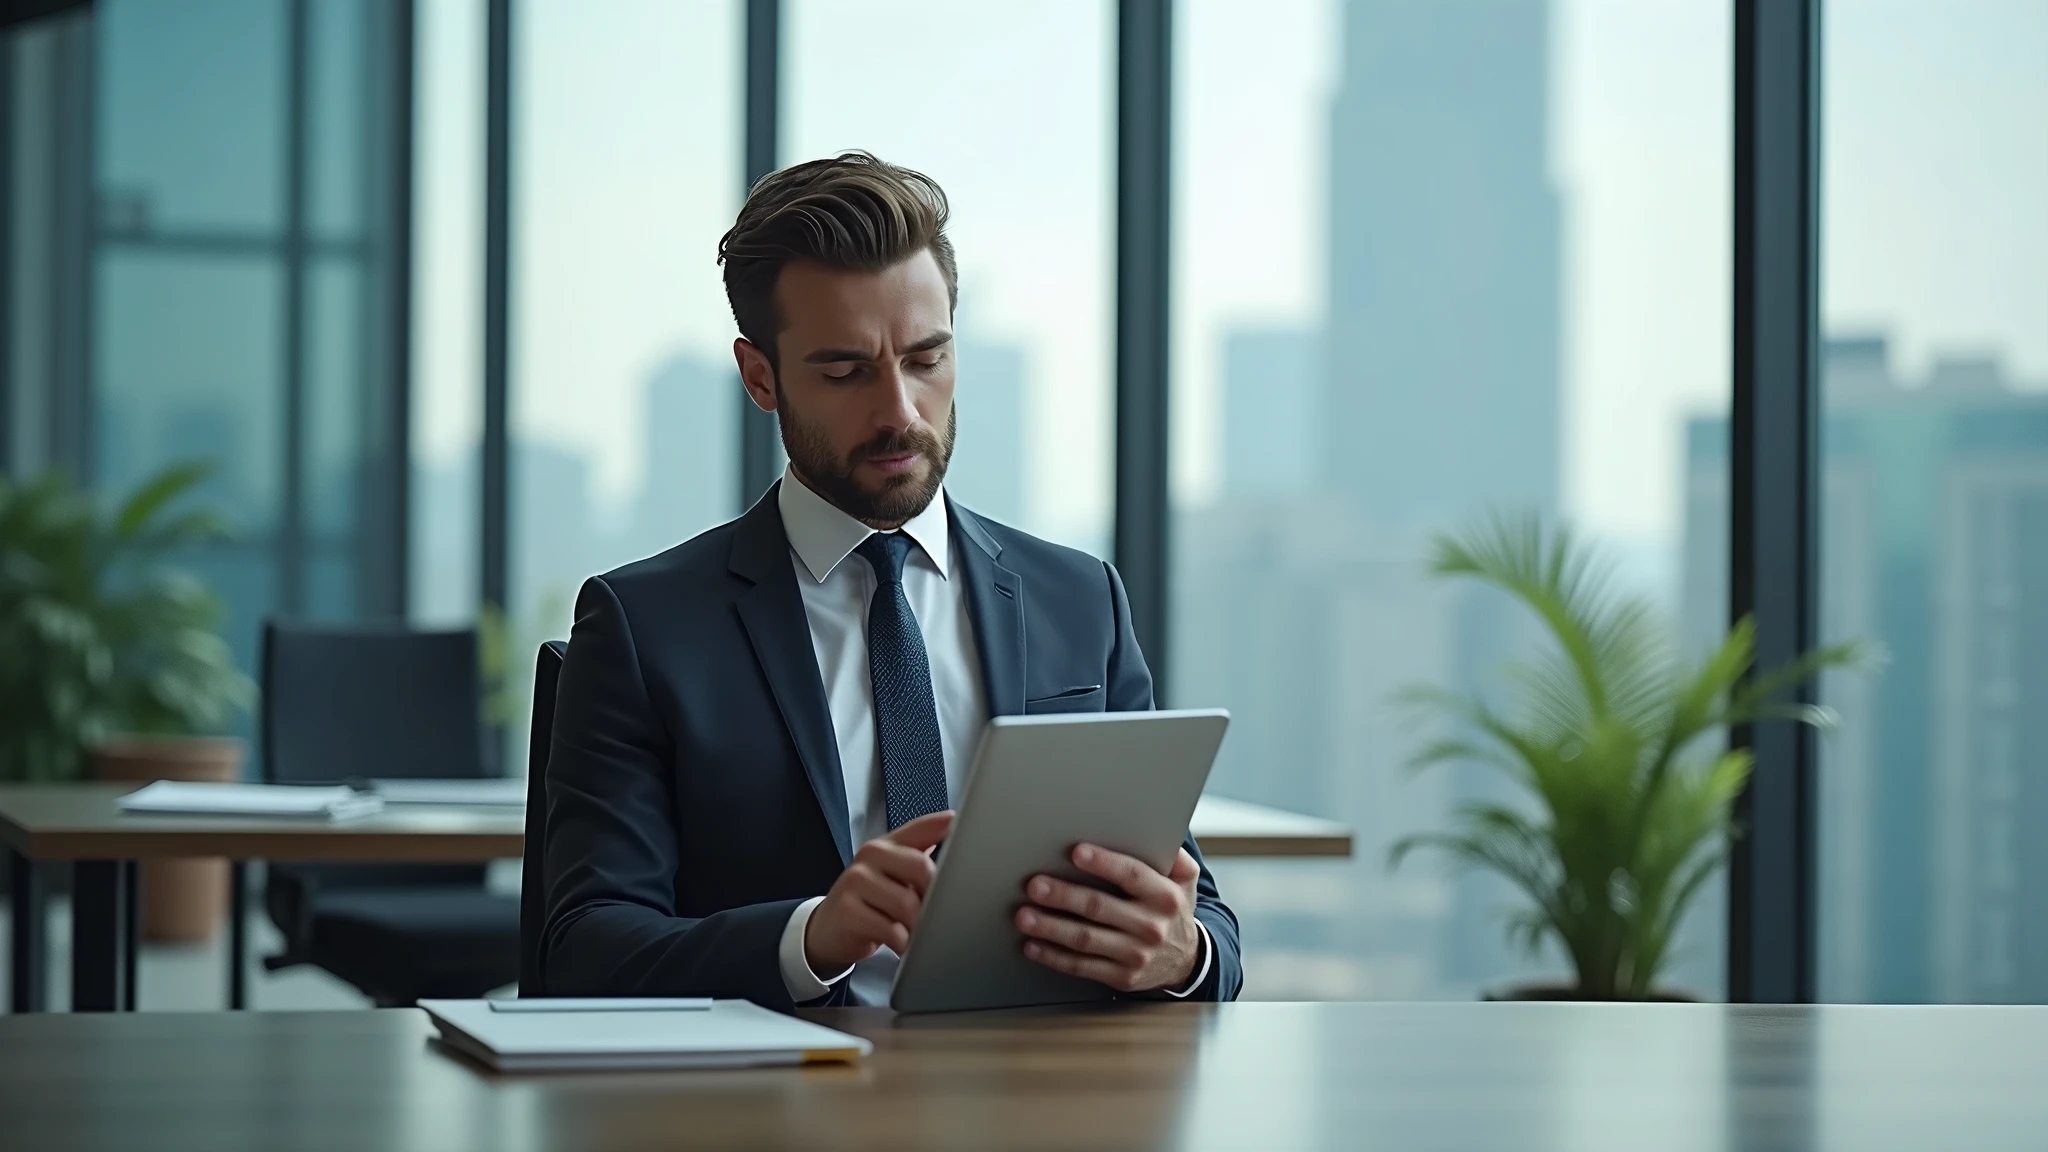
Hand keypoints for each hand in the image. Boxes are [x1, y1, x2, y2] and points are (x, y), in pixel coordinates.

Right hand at [804, 810, 953, 976]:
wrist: (829, 928)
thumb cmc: (869, 900)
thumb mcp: (893, 872)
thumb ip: (921, 849)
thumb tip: (953, 824)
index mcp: (886, 844)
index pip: (922, 829)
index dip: (945, 828)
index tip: (963, 829)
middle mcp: (870, 856)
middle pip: (921, 868)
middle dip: (934, 897)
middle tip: (936, 914)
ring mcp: (855, 882)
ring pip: (907, 904)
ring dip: (919, 926)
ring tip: (917, 933)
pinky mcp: (848, 911)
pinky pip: (890, 930)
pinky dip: (903, 943)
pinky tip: (902, 944)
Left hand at [1016, 844, 1202, 993]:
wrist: (1186, 961)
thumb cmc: (1173, 910)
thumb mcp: (1184, 880)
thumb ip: (1172, 854)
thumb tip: (1156, 827)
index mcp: (1164, 896)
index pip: (1132, 875)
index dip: (1104, 864)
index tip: (1077, 852)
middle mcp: (1151, 926)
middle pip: (1100, 907)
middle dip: (1064, 895)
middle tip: (1035, 886)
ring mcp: (1135, 954)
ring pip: (1086, 939)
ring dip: (1051, 927)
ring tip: (1025, 916)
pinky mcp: (1121, 977)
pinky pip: (1082, 966)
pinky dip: (1054, 956)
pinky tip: (1034, 945)